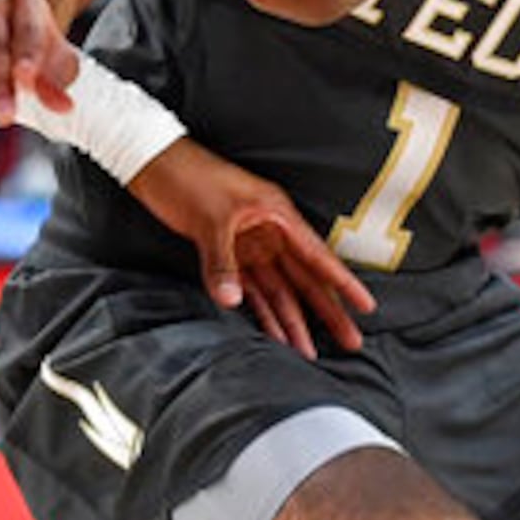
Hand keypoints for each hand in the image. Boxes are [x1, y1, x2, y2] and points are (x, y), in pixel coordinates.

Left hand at [126, 138, 375, 354]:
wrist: (153, 164)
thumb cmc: (188, 178)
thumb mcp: (210, 218)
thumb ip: (222, 261)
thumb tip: (232, 301)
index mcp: (276, 215)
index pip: (317, 255)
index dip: (342, 283)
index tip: (366, 306)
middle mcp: (269, 233)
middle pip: (304, 280)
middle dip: (326, 312)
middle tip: (351, 341)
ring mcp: (250, 246)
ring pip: (279, 291)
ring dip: (292, 321)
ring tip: (309, 354)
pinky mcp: (227, 255)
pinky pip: (251, 290)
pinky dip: (261, 313)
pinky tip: (274, 337)